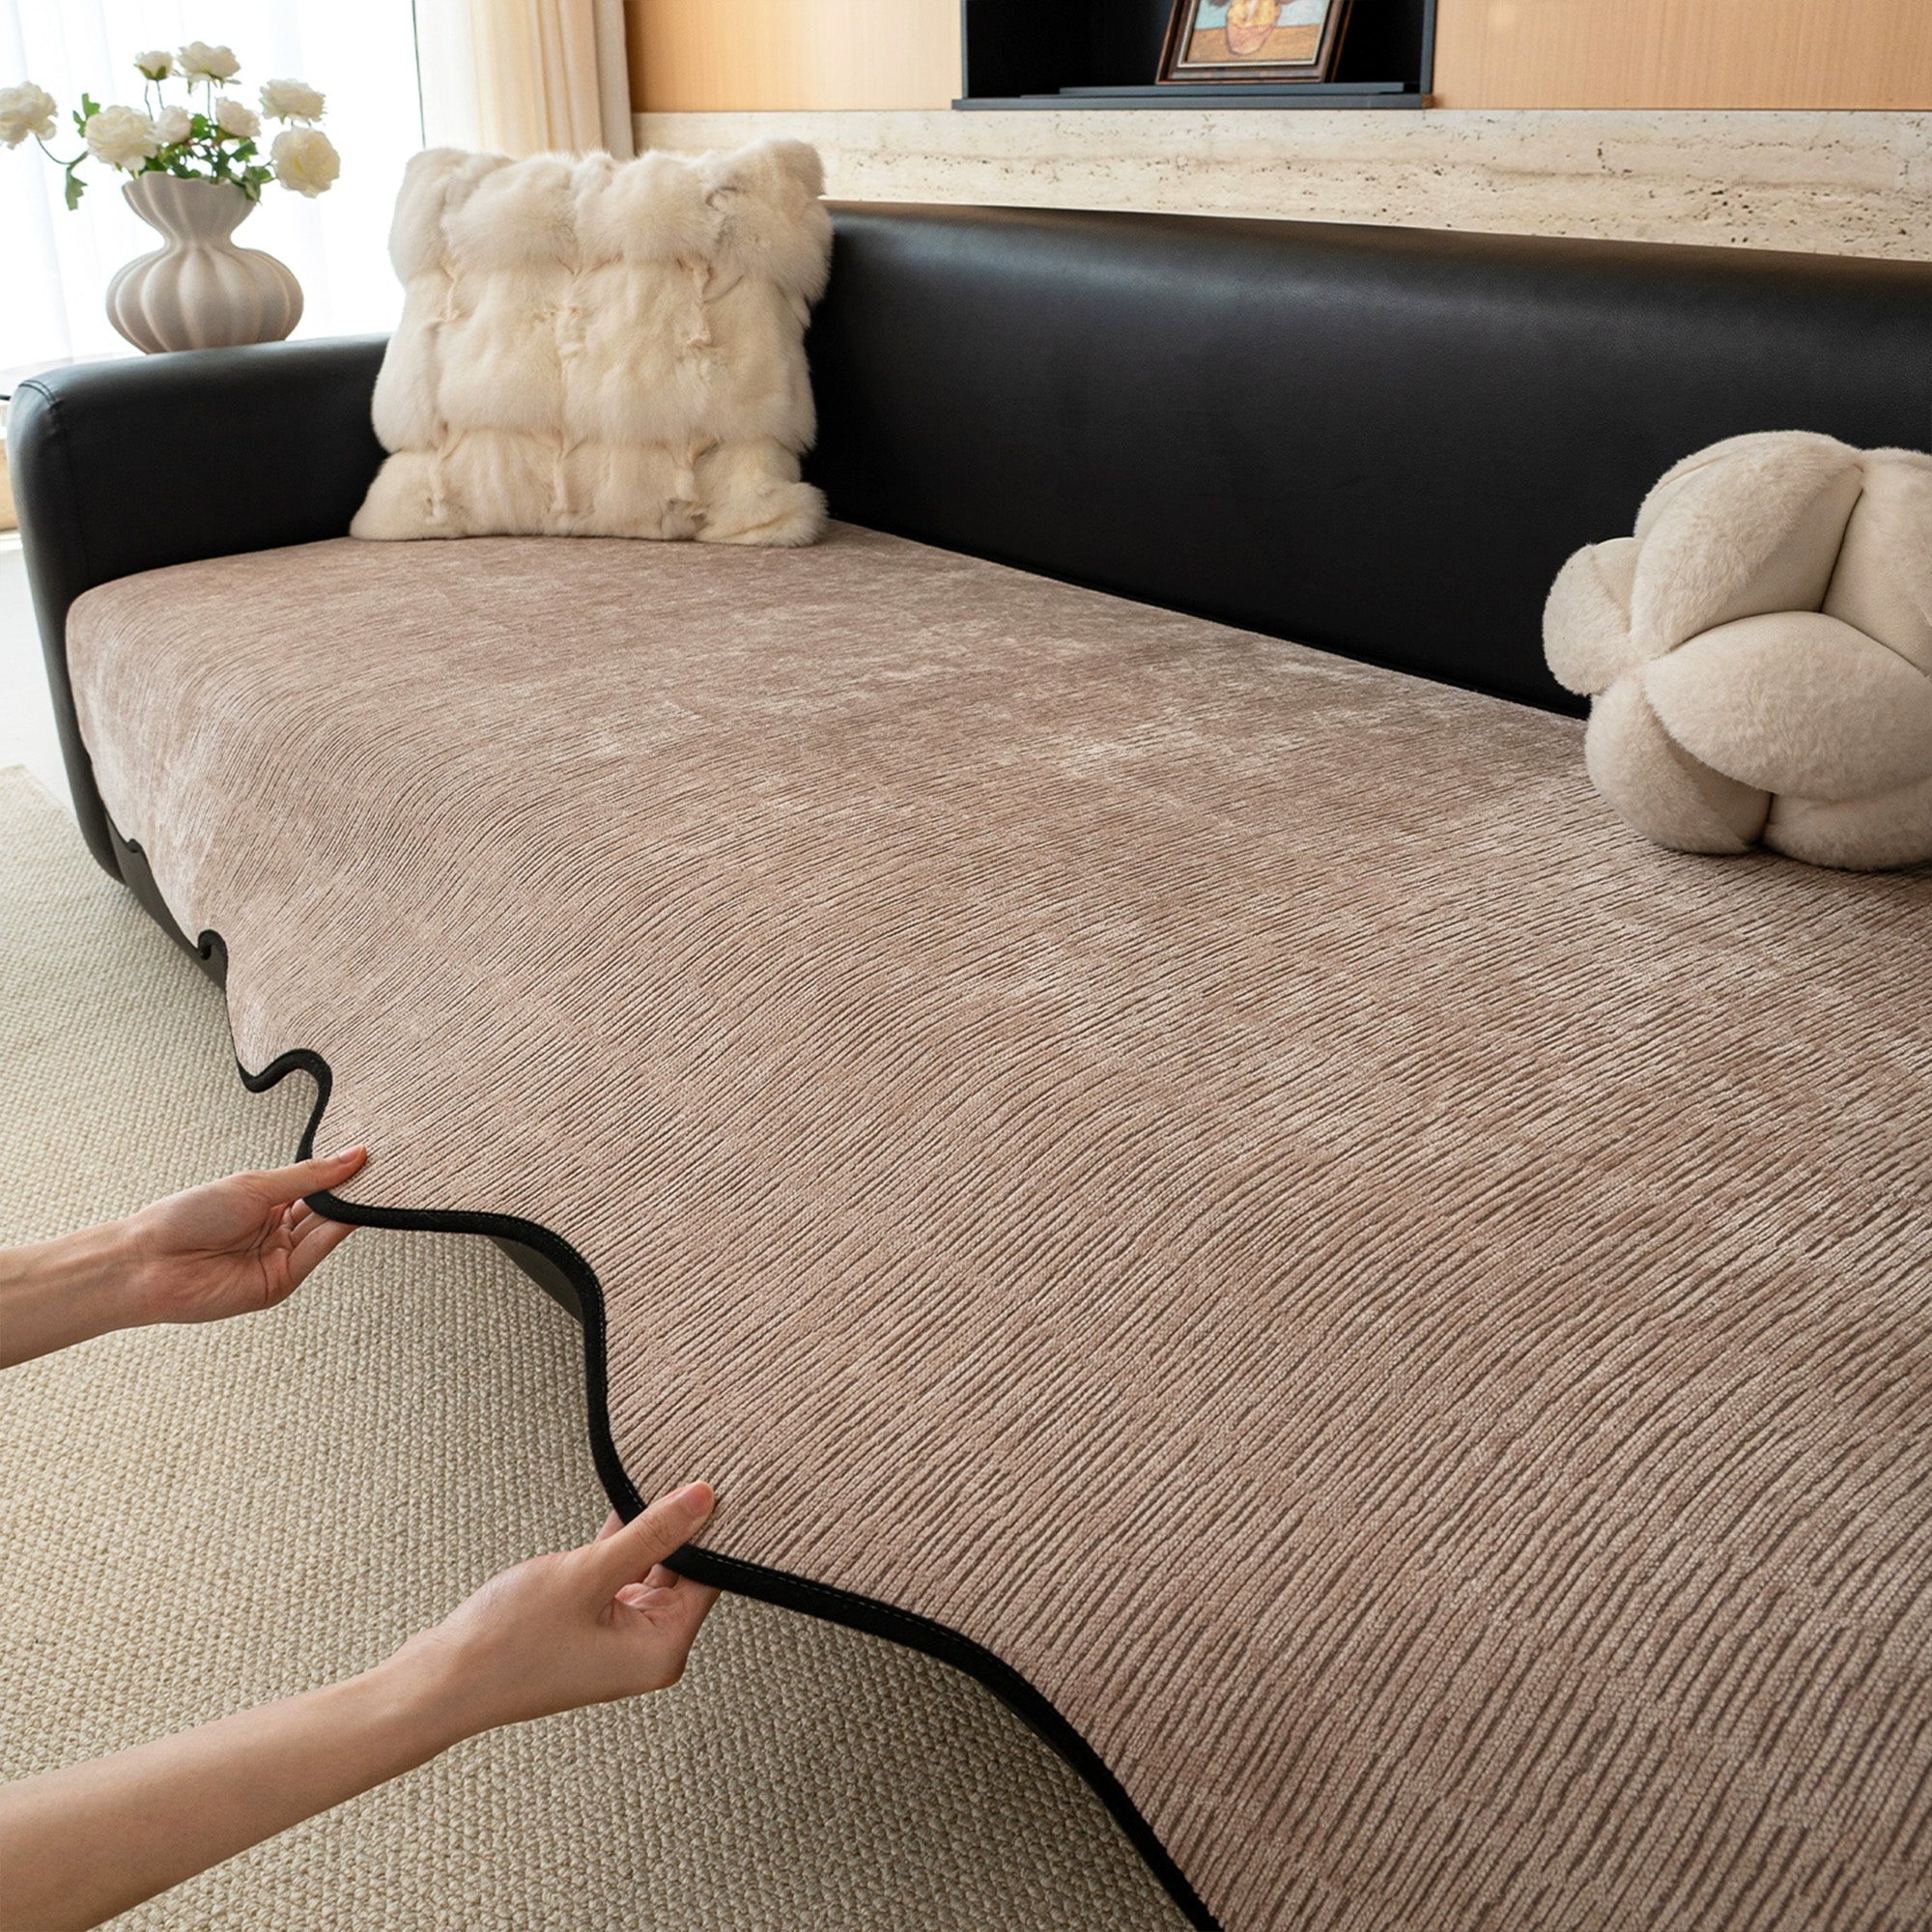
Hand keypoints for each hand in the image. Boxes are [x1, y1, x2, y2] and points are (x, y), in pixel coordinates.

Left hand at [122, 1148, 368, 1325]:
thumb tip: (352, 1155)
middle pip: (326, 1209)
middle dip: (352, 1190)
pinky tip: (353, 1212)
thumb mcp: (254, 1185)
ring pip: (327, 1230)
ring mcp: (279, 1257)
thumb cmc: (187, 1217)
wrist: (149, 1262)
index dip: (342, 1171)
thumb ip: (308, 1175)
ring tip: (376, 1186)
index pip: (317, 1186)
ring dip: (351, 1210)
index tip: (371, 1155)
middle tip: (382, 1170)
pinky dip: (338, 1233)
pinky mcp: (281, 1282)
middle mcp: (276, 1231)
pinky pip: (317, 1253)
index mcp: (266, 1203)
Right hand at [391, 1482, 720, 1737]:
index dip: (713, 1527)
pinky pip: (616, 1573)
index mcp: (662, 1651)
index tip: (720, 1477)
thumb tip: (704, 1498)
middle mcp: (646, 1649)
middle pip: (682, 1572)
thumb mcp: (589, 1574)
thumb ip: (651, 1533)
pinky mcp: (588, 1625)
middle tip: (690, 1463)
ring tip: (656, 1473)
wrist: (440, 1681)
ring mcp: (616, 1638)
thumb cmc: (511, 1642)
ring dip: (645, 1528)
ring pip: (646, 1567)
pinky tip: (624, 1499)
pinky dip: (618, 1542)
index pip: (709, 1577)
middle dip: (679, 1524)